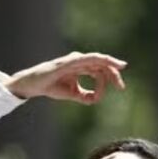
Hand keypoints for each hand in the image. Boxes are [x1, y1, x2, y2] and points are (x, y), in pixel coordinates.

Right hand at [4, 52, 125, 103]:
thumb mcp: (73, 94)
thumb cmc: (52, 86)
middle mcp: (80, 61)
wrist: (35, 85)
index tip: (121, 88)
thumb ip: (85, 96)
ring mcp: (75, 60)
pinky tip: (106, 62)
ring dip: (109, 66)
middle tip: (122, 87)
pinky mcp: (69, 62)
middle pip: (102, 64)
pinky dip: (97, 60)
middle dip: (114, 74)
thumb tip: (95, 100)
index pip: (101, 70)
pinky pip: (86, 58)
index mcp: (82, 67)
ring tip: (118, 73)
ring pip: (97, 59)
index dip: (113, 77)